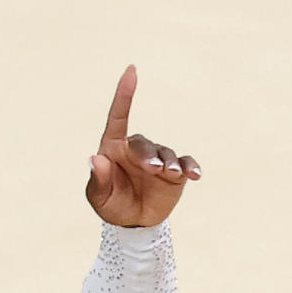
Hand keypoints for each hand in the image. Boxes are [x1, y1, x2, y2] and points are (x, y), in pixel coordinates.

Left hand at [84, 66, 200, 226]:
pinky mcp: (176, 172)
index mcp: (114, 148)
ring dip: (170, 163)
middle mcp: (137, 149)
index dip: (124, 94)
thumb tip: (96, 159)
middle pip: (145, 144)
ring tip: (171, 174)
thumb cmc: (112, 204)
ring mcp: (159, 159)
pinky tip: (195, 175)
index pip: (119, 116)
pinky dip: (191, 166)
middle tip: (154, 169)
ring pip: (167, 153)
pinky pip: (186, 163)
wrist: (135, 222)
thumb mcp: (99, 197)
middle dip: (150, 155)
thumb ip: (98, 179)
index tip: (131, 70)